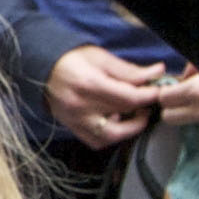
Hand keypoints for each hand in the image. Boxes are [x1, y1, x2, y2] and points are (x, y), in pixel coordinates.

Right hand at [45, 45, 172, 148]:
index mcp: (88, 83)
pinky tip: (115, 123)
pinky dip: (110, 137)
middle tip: (148, 99)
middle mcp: (80, 105)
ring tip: (136, 115)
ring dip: (130, 128)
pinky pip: (95, 142)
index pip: (130, 98)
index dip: (150, 96)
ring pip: (111, 136)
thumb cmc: (71, 58)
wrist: (40, 66)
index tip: (158, 91)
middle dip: (143, 107)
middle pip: (124, 114)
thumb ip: (129, 70)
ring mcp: (73, 119)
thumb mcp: (100, 57)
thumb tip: (158, 72)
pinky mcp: (70, 126)